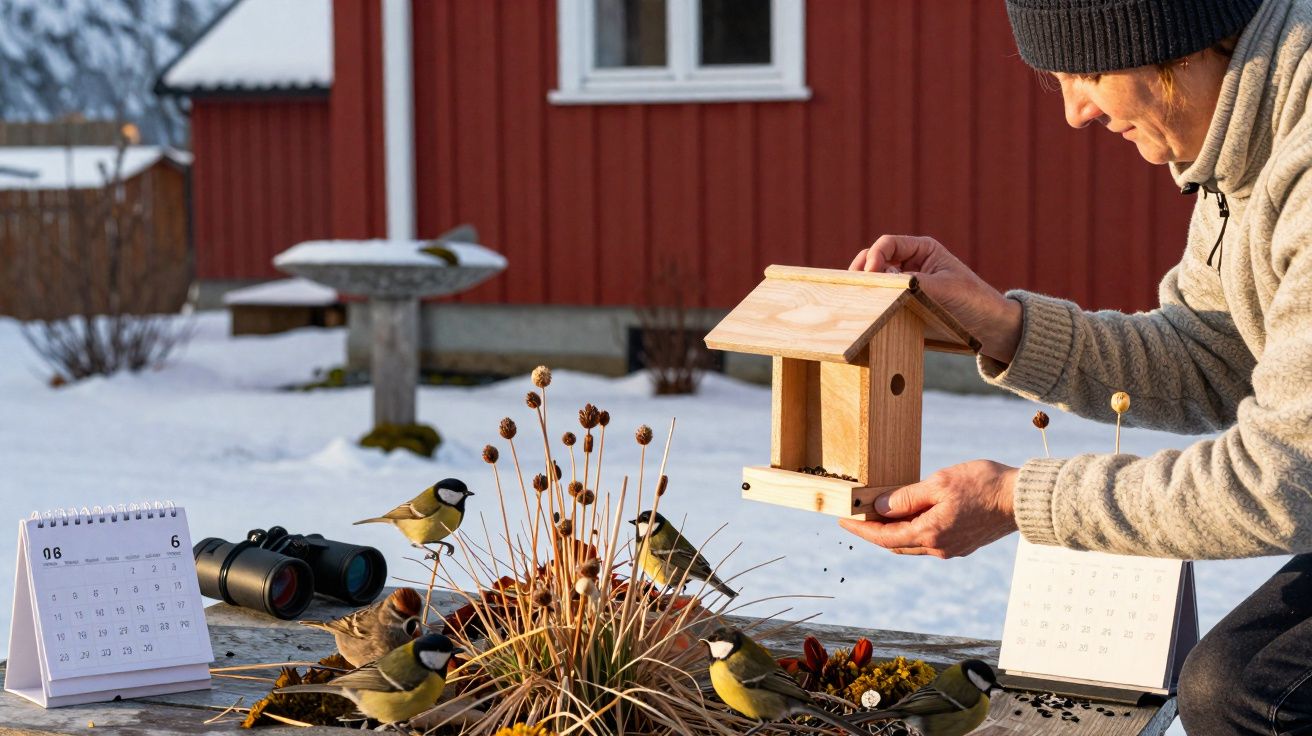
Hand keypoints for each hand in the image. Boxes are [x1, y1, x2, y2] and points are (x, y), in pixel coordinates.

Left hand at [838, 460, 1019, 558]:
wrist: (1022, 499)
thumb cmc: (982, 485)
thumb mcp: (939, 483)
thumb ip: (906, 497)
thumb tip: (878, 508)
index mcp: (930, 534)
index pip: (883, 537)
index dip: (860, 529)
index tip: (842, 520)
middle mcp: (939, 548)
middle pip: (895, 543)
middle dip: (874, 531)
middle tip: (857, 515)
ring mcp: (952, 549)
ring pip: (912, 543)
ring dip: (894, 530)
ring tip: (880, 512)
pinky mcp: (963, 544)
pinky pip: (928, 540)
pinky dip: (913, 529)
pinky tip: (911, 514)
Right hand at [850, 235, 1022, 362]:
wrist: (991, 327)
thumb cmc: (973, 302)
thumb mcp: (943, 290)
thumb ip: (913, 283)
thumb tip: (881, 280)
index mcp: (923, 249)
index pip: (888, 244)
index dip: (874, 256)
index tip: (871, 275)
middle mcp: (911, 262)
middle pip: (875, 258)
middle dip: (863, 270)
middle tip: (855, 287)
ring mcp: (907, 283)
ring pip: (876, 279)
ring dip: (867, 286)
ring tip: (860, 299)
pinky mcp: (905, 302)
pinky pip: (884, 297)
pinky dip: (874, 301)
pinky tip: (870, 311)